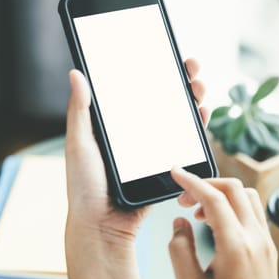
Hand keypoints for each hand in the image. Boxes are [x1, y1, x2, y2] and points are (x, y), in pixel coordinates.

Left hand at [65, 58, 207, 278]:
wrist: (102, 224)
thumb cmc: (84, 185)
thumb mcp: (79, 143)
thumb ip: (80, 110)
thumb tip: (76, 73)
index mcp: (115, 124)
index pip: (137, 89)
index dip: (153, 70)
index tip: (166, 54)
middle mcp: (136, 133)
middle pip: (163, 99)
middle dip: (180, 80)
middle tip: (189, 69)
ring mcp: (153, 148)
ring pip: (178, 117)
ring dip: (192, 99)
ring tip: (198, 88)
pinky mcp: (166, 165)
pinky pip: (185, 142)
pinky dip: (197, 126)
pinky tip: (202, 114)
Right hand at [168, 168, 278, 278]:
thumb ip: (179, 251)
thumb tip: (180, 225)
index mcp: (235, 246)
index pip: (213, 198)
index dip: (191, 181)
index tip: (176, 173)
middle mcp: (255, 240)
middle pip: (233, 189)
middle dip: (205, 184)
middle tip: (183, 196)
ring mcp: (265, 244)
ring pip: (247, 197)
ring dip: (221, 195)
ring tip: (199, 211)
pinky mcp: (268, 250)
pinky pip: (253, 212)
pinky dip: (232, 206)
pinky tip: (216, 223)